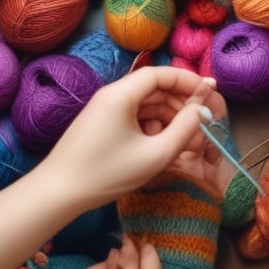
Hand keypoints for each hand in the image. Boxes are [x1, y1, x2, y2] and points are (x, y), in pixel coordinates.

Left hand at [42, 67, 222, 207]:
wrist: (58, 194)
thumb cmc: (106, 173)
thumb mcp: (154, 155)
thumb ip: (183, 130)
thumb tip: (201, 111)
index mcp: (121, 95)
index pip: (160, 74)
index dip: (187, 80)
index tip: (210, 91)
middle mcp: (112, 96)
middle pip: (154, 90)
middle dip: (181, 105)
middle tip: (203, 123)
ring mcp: (105, 111)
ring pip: (146, 106)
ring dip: (169, 119)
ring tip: (188, 142)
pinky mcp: (102, 126)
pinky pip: (134, 119)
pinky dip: (153, 129)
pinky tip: (163, 147)